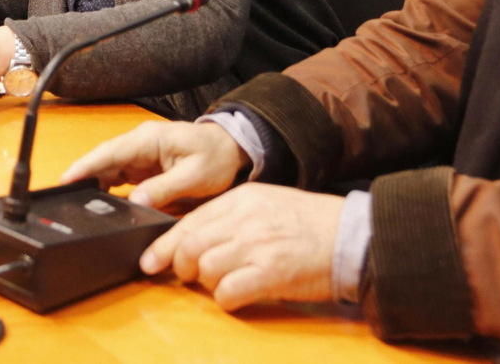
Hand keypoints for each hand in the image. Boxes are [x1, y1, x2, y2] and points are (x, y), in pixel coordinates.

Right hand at [61, 121, 248, 208]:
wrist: (230, 149)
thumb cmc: (215, 157)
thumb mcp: (195, 176)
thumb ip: (165, 189)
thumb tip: (136, 201)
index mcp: (149, 139)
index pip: (110, 151)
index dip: (86, 165)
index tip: (65, 179)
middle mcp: (139, 143)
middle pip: (103, 160)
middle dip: (83, 177)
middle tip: (63, 199)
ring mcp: (139, 154)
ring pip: (108, 168)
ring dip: (94, 184)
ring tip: (77, 205)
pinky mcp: (142, 165)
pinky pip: (118, 175)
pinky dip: (108, 188)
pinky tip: (100, 203)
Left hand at [140, 183, 342, 310]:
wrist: (350, 235)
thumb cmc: (309, 224)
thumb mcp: (266, 204)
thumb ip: (232, 216)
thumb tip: (194, 239)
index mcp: (241, 200)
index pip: (189, 221)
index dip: (164, 244)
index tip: (149, 260)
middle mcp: (244, 219)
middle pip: (189, 245)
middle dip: (180, 265)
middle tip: (188, 276)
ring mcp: (256, 245)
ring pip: (204, 268)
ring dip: (207, 283)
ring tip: (225, 283)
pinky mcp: (271, 273)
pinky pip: (228, 292)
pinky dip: (227, 299)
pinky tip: (240, 295)